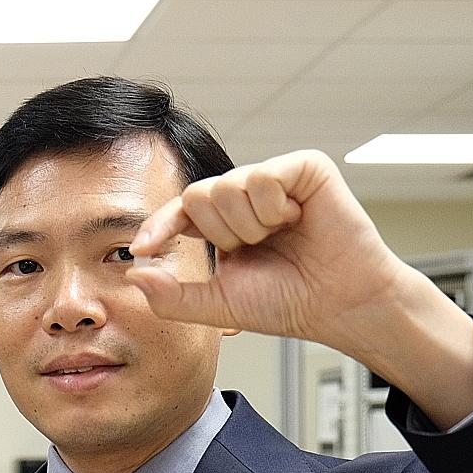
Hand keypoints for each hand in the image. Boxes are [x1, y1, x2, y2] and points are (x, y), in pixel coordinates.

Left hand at [125, 149, 433, 359]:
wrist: (339, 306)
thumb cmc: (287, 303)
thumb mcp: (219, 305)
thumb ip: (172, 296)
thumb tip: (133, 274)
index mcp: (223, 223)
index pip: (178, 212)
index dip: (158, 227)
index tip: (141, 248)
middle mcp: (245, 196)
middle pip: (198, 196)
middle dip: (222, 236)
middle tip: (256, 250)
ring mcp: (274, 178)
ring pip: (227, 186)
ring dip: (249, 226)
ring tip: (280, 237)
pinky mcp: (304, 167)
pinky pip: (261, 177)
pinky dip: (272, 208)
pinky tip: (297, 219)